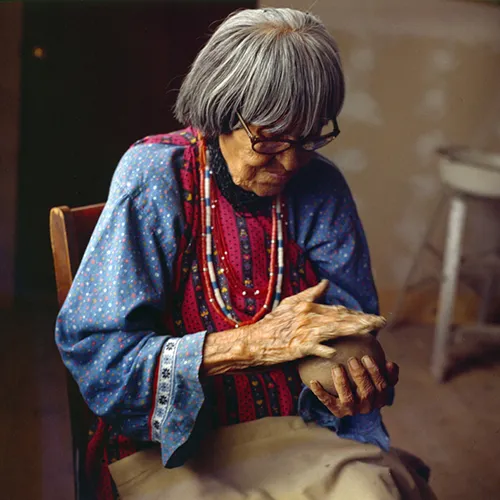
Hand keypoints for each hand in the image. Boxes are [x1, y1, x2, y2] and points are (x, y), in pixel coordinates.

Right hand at [247, 280, 385, 365]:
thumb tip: (326, 283)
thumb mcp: (290, 304)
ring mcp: (304, 332)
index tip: (371, 318)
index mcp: (308, 307)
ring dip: (355, 329)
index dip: (356, 314)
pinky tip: (337, 350)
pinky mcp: (298, 347)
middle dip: (363, 319)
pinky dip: (325, 348)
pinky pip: (315, 347)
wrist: (254, 341)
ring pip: (335, 329)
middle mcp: (308, 317)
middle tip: (381, 322)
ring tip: (372, 330)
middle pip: (341, 318)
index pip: (337, 309)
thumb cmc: (272, 324)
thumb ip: (310, 294)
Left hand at [310, 356, 398, 416]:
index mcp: (380, 398)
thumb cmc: (365, 378)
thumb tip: (391, 364)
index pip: (382, 387)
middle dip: (360, 376)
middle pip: (367, 393)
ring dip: (342, 383)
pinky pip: (328, 402)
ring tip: (337, 368)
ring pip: (348, 399)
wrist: (348, 394)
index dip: (376, 373)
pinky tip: (313, 382)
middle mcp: (367, 407)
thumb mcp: (376, 373)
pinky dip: (320, 393)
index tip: (366, 357)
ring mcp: (352, 410)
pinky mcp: (337, 411)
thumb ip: (385, 370)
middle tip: (352, 360)